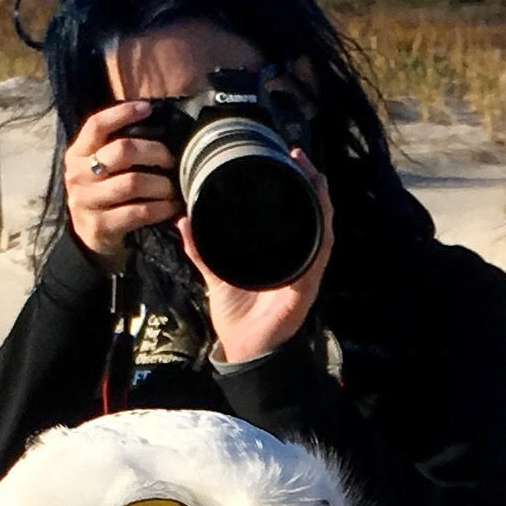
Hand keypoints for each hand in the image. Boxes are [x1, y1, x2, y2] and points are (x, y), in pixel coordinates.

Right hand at [64, 100, 180, 267]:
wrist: (90, 237)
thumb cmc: (104, 194)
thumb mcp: (101, 168)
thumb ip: (116, 148)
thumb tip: (155, 123)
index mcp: (77, 153)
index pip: (97, 125)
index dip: (123, 113)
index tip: (148, 108)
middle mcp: (78, 174)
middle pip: (122, 151)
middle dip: (154, 152)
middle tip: (171, 160)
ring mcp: (87, 201)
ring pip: (133, 183)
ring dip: (161, 184)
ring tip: (173, 188)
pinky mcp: (101, 226)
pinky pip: (139, 212)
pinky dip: (161, 209)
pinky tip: (170, 208)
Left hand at [185, 150, 334, 364]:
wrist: (243, 349)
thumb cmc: (236, 316)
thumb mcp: (214, 273)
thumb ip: (200, 247)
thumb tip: (182, 220)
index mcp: (280, 254)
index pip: (295, 214)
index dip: (296, 185)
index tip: (287, 158)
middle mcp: (298, 260)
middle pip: (314, 214)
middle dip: (312, 183)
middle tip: (300, 156)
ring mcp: (306, 272)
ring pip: (322, 228)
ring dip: (321, 201)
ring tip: (313, 175)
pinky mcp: (306, 286)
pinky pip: (318, 254)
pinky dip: (321, 231)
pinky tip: (319, 210)